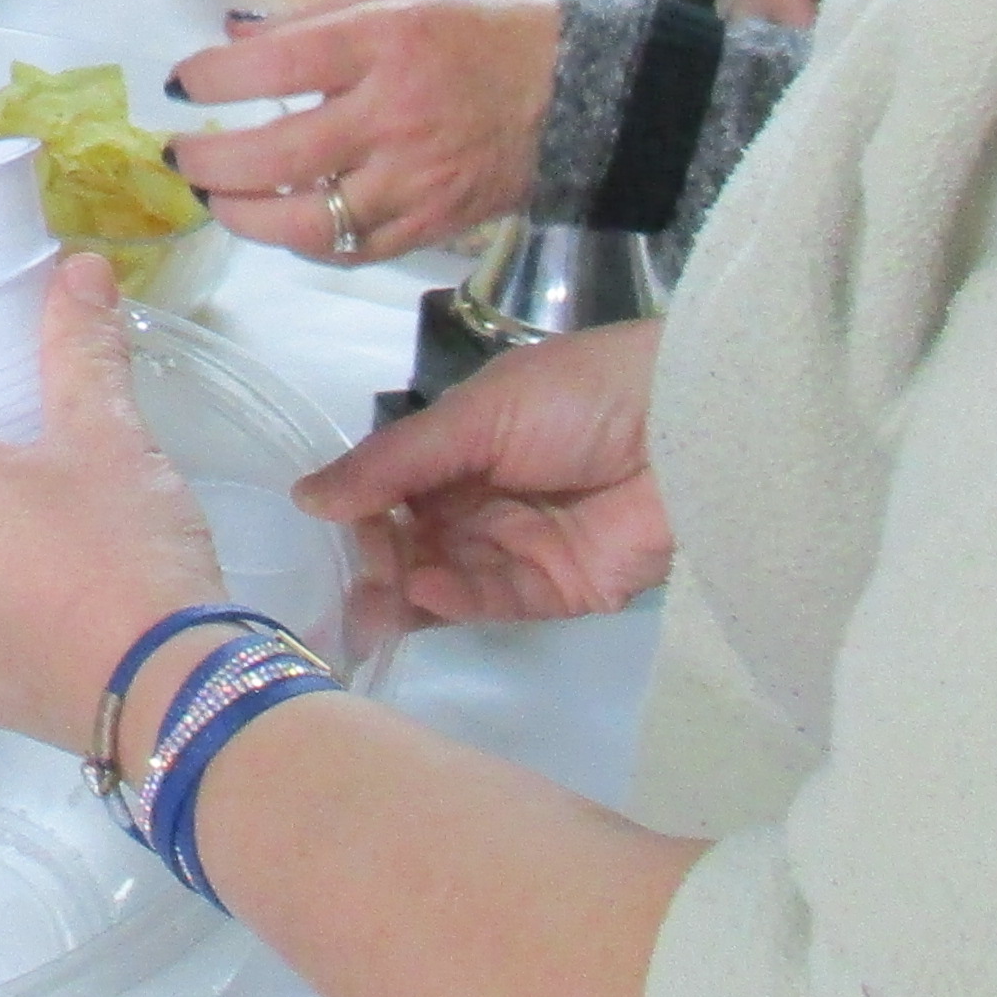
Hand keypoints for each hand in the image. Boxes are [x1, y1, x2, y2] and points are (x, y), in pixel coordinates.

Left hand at [170, 0, 559, 261]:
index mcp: (386, 44)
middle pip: (280, 156)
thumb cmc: (484, 29)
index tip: (181, 82)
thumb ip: (313, 18)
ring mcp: (415, 181)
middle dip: (211, 161)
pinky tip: (282, 224)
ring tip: (219, 198)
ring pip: (310, 222)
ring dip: (247, 216)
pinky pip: (353, 250)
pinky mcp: (432, 225)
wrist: (580, 92)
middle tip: (180, 157)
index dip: (214, 78)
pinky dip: (307, 244)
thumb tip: (232, 36)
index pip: (277, 65)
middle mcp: (395, 116)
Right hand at [296, 316, 668, 623]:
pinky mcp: (563, 590)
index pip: (398, 486)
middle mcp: (489, 498)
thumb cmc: (582, 395)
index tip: (326, 526)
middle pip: (417, 539)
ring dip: (408, 588)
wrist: (691, 425)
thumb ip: (395, 461)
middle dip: (379, 559)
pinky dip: (457, 600)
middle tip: (345, 579)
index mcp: (467, 443)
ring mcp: (525, 546)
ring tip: (370, 600)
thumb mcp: (478, 413)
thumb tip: (305, 497)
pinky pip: (497, 601)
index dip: (363, 507)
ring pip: (448, 577)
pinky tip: (424, 591)